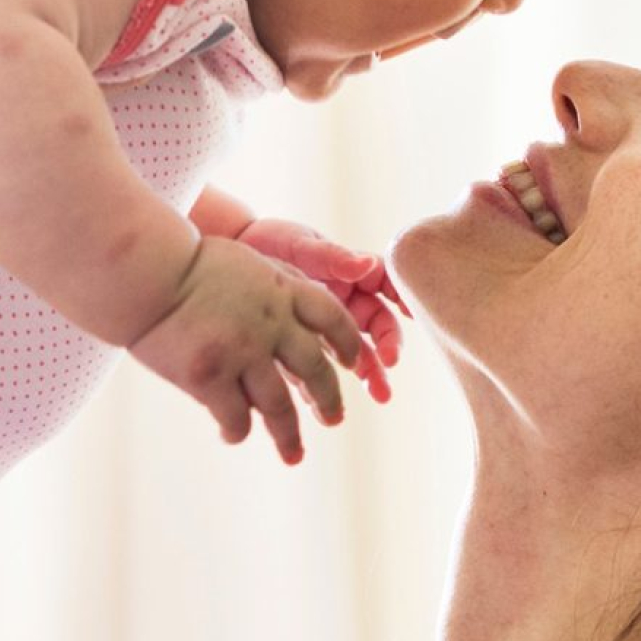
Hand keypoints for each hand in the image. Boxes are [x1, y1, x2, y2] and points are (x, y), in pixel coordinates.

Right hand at [126, 236, 367, 463]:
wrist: (143, 271)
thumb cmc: (183, 261)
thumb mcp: (245, 261)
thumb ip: (275, 286)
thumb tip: (296, 319)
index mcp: (282, 289)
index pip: (334, 319)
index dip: (349, 344)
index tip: (354, 365)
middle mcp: (270, 323)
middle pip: (315, 370)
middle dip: (329, 400)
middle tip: (333, 420)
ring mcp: (241, 352)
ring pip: (280, 406)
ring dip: (289, 435)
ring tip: (294, 454)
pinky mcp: (209, 376)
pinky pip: (235, 417)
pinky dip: (238, 432)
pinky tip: (233, 436)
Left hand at [234, 218, 408, 403]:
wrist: (227, 258)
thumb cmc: (269, 241)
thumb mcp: (300, 245)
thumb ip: (333, 257)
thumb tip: (365, 264)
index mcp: (352, 273)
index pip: (388, 285)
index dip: (404, 298)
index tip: (412, 314)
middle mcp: (347, 301)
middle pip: (378, 326)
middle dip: (388, 345)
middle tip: (389, 361)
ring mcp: (327, 326)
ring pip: (356, 353)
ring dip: (371, 374)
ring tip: (380, 395)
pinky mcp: (305, 345)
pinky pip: (320, 367)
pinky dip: (325, 383)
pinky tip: (329, 399)